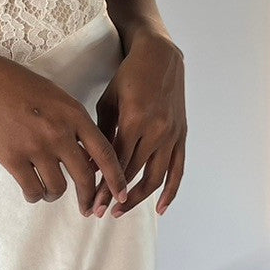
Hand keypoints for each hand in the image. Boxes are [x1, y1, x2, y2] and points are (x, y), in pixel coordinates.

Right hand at [0, 50, 129, 215]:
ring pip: (57, 188)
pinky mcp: (13, 158)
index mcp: (74, 115)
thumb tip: (88, 157)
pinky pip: (32, 190)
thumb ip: (75, 125)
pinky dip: (35, 195)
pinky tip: (33, 189)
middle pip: (85, 177)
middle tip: (88, 208)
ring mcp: (36, 147)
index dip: (116, 178)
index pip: (105, 153)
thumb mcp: (59, 98)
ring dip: (55, 194)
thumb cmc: (23, 87)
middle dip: (89, 198)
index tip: (121, 194)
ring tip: (49, 190)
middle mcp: (59, 132)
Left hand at [90, 30, 185, 218]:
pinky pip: (178, 169)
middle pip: (134, 173)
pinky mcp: (181, 135)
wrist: (160, 57)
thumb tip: (88, 163)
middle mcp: (156, 130)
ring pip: (157, 177)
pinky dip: (171, 191)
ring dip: (139, 198)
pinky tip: (160, 209)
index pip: (117, 163)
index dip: (104, 186)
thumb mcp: (109, 101)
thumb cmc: (128, 76)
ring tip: (123, 211)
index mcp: (134, 119)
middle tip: (101, 213)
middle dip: (116, 196)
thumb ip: (101, 134)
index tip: (92, 203)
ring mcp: (171, 134)